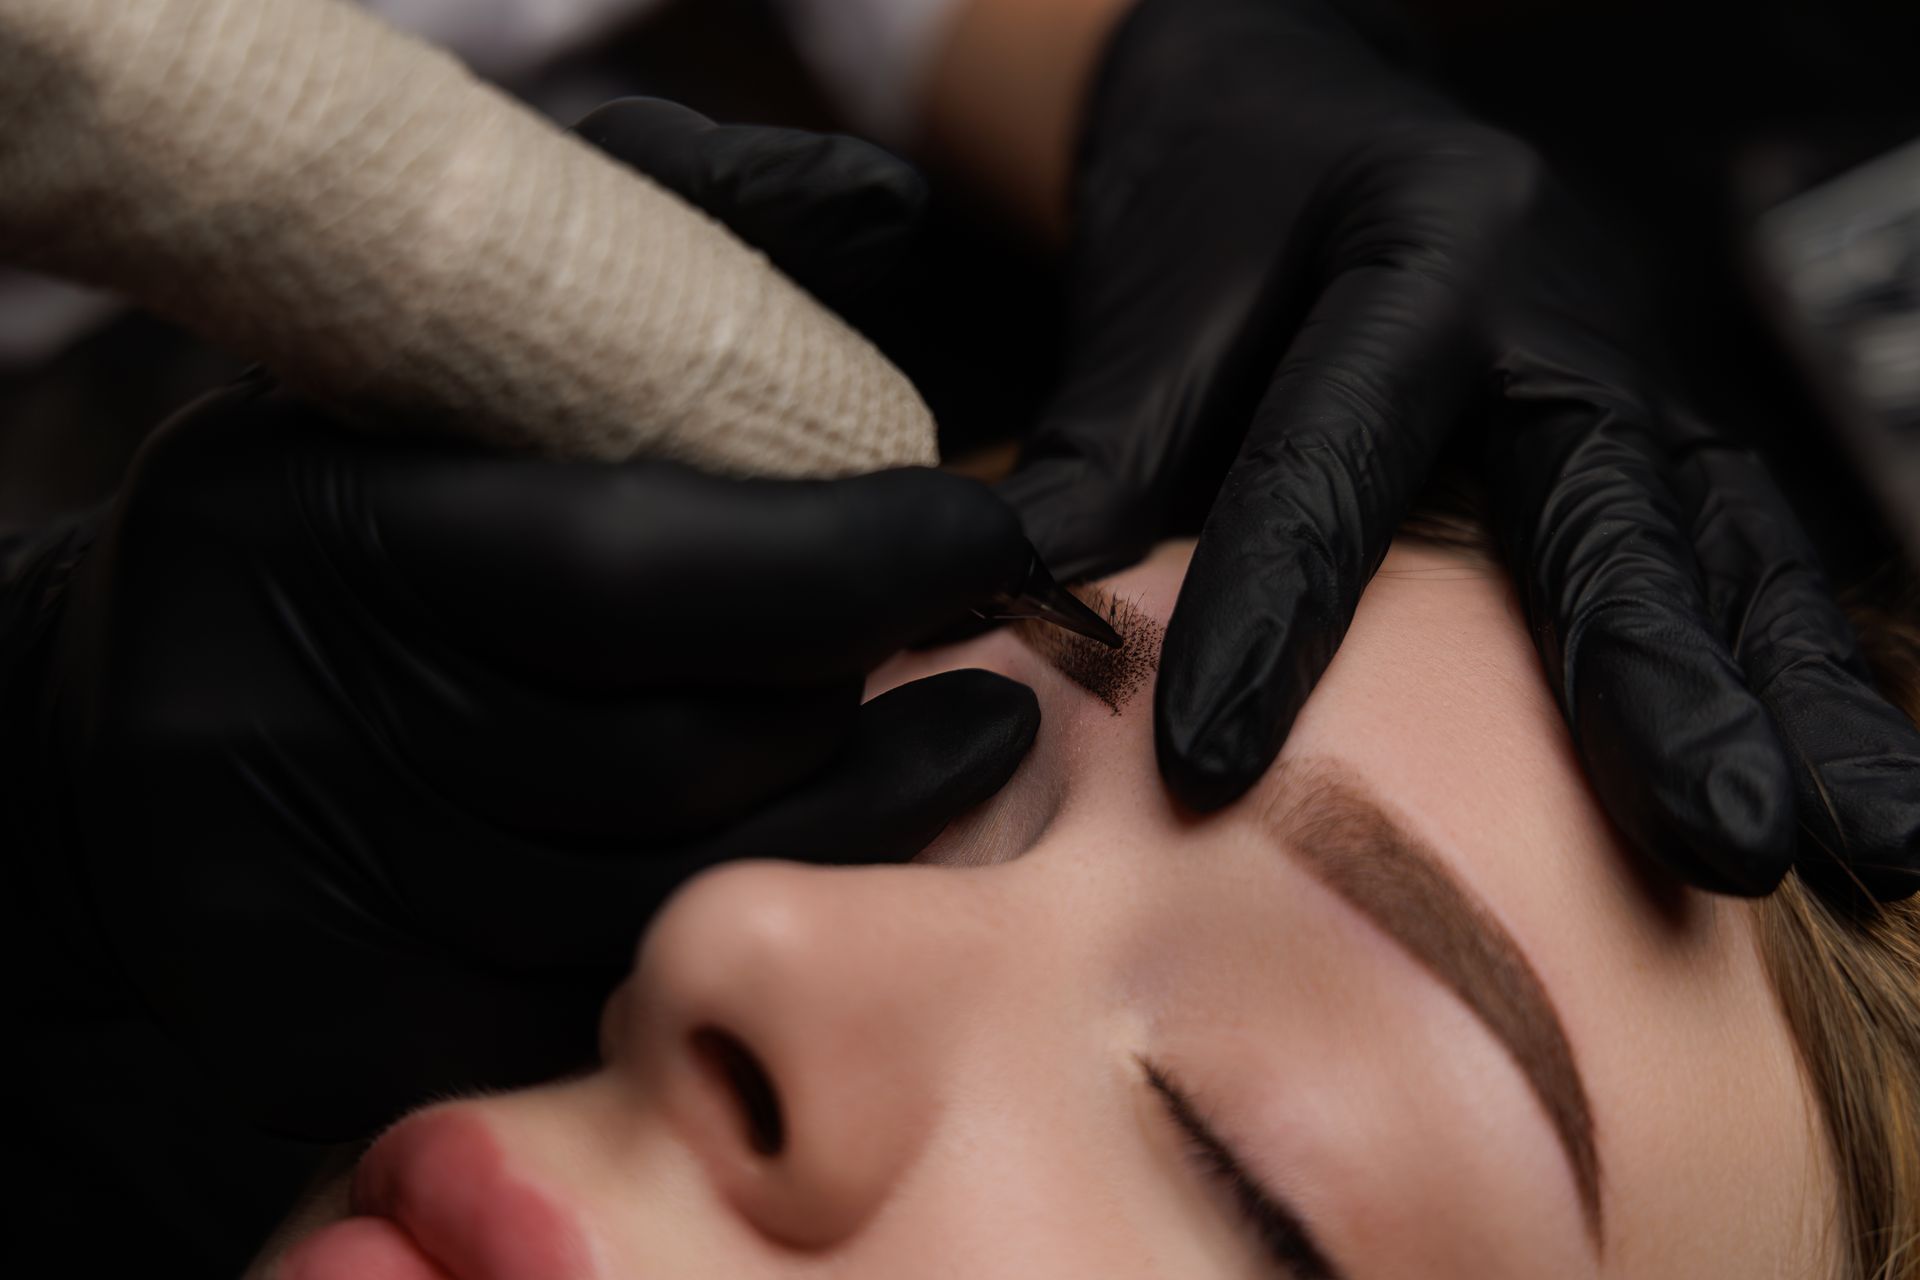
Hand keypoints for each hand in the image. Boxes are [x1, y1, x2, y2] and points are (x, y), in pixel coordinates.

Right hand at [2, 106, 1038, 1139]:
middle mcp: (279, 725)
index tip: (981, 537)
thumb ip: (667, 249)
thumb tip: (884, 202)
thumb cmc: (348, 501)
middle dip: (856, 710)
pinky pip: (602, 1007)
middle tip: (966, 657)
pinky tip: (809, 854)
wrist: (155, 707)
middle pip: (660, 764)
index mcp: (316, 526)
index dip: (841, 567)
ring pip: (652, 902)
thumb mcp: (463, 341)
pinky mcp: (331, 1029)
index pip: (626, 574)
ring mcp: (298, 904)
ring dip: (838, 826)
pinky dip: (732, 927)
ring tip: (945, 750)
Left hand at [998, 0, 1917, 896]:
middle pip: (1611, 507)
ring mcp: (1636, 370)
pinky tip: (1862, 801)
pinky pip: (1751, 554)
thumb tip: (1012, 626)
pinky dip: (1802, 675)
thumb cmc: (1225, 198)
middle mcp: (1562, 311)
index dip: (1271, 609)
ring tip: (1869, 852)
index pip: (1337, 451)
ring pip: (1731, 543)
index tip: (1213, 767)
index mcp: (1417, 245)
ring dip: (1796, 704)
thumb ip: (1107, 454)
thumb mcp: (1155, 297)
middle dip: (1658, 682)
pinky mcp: (1665, 430)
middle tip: (1717, 839)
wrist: (1306, 91)